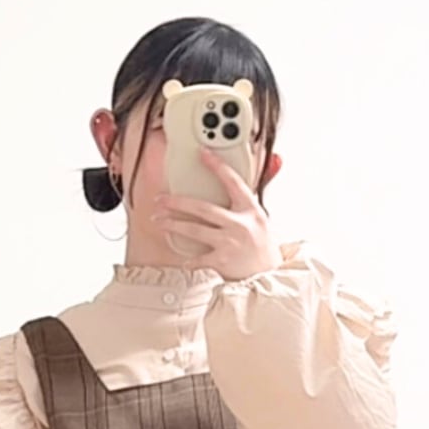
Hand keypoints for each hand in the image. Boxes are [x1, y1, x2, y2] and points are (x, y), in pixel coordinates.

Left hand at [151, 148, 282, 280]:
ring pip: (195, 230)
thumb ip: (245, 204)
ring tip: (159, 221)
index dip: (217, 166)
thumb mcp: (260, 220)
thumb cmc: (262, 247)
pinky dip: (189, 260)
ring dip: (173, 225)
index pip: (233, 182)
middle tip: (161, 200)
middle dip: (178, 203)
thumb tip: (233, 185)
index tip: (202, 154)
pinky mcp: (223, 260)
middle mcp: (240, 224)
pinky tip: (183, 259)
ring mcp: (230, 242)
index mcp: (250, 210)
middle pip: (203, 208)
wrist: (268, 274)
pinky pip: (199, 258)